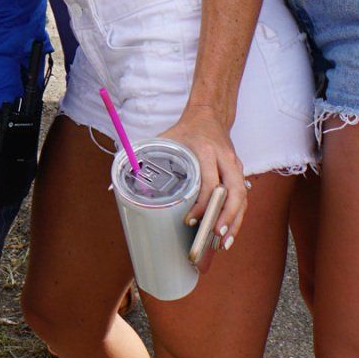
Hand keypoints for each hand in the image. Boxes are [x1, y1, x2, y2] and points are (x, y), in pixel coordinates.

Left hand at [155, 109, 247, 249]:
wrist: (209, 115)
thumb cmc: (185, 131)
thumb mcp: (165, 140)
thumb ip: (145, 161)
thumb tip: (116, 187)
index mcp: (205, 150)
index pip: (209, 181)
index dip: (202, 203)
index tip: (190, 220)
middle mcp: (224, 158)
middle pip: (234, 191)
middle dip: (226, 216)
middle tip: (215, 236)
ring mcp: (235, 165)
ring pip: (242, 196)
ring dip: (234, 220)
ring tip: (224, 242)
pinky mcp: (239, 172)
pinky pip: (242, 196)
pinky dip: (237, 215)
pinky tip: (229, 231)